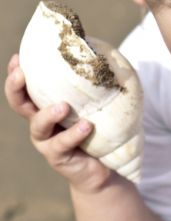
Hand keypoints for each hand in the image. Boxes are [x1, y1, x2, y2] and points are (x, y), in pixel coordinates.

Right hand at [5, 54, 110, 191]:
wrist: (102, 167)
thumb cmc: (98, 129)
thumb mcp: (95, 103)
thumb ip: (93, 84)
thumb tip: (105, 53)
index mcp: (46, 104)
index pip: (26, 86)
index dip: (17, 72)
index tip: (18, 56)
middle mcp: (41, 122)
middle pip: (19, 103)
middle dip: (16, 87)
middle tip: (22, 74)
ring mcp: (47, 141)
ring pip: (38, 126)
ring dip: (48, 114)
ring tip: (64, 106)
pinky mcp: (58, 157)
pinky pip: (62, 144)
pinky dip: (74, 134)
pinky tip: (87, 126)